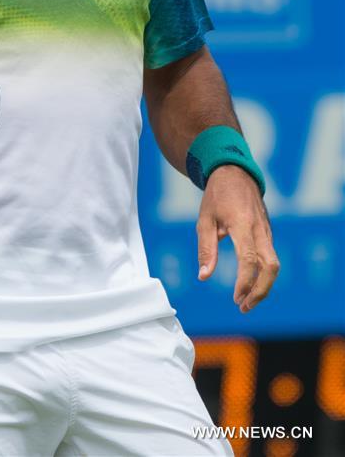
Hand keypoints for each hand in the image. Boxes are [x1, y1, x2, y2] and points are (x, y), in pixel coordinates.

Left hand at [196, 165, 279, 312]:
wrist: (235, 173)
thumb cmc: (216, 196)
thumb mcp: (204, 220)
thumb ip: (206, 249)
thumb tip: (204, 277)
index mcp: (242, 225)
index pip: (250, 259)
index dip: (245, 282)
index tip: (236, 298)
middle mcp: (260, 229)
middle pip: (272, 267)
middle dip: (261, 291)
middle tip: (244, 307)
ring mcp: (267, 231)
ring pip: (274, 264)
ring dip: (263, 286)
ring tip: (245, 301)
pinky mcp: (267, 232)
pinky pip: (270, 256)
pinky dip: (263, 274)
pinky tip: (249, 283)